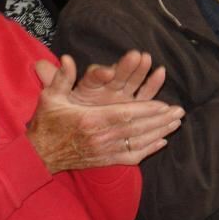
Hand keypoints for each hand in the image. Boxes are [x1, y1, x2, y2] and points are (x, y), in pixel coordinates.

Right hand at [26, 54, 183, 172]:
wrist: (39, 154)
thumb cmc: (46, 123)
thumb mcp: (49, 97)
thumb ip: (61, 78)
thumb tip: (66, 58)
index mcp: (90, 120)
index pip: (125, 115)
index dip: (146, 110)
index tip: (164, 105)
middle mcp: (100, 137)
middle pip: (137, 129)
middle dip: (160, 120)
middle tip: (179, 112)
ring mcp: (104, 151)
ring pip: (138, 142)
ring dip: (159, 132)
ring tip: (176, 123)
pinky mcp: (105, 160)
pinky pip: (131, 156)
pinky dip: (148, 150)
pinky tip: (161, 142)